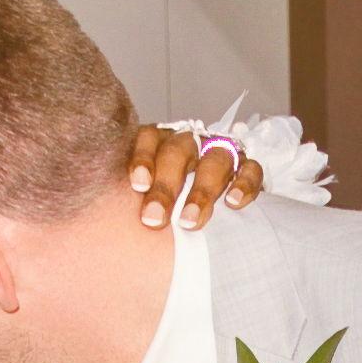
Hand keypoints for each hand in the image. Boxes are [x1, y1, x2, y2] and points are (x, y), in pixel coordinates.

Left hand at [126, 124, 267, 231]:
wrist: (210, 199)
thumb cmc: (168, 201)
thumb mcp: (148, 194)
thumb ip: (136, 197)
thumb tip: (110, 224)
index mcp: (161, 143)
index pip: (149, 138)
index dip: (143, 159)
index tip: (138, 186)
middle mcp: (191, 142)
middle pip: (178, 153)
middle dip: (165, 187)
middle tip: (154, 219)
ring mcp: (220, 152)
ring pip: (214, 161)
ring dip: (201, 192)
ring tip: (189, 222)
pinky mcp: (246, 166)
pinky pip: (251, 169)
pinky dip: (244, 184)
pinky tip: (234, 204)